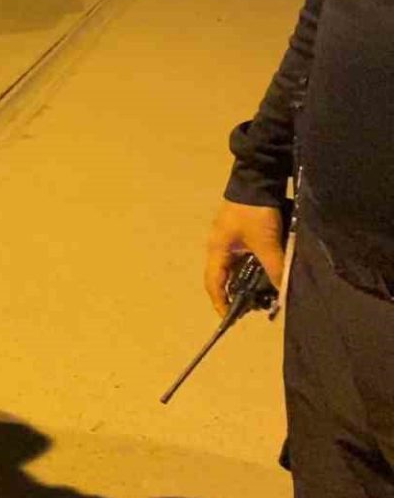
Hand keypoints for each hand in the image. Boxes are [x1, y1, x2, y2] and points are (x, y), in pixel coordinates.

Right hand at [204, 200, 284, 316]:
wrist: (257, 179)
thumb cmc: (255, 213)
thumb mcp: (266, 243)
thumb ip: (274, 268)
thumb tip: (283, 292)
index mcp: (217, 250)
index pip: (214, 283)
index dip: (221, 302)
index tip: (232, 318)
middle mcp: (219, 246)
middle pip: (224, 277)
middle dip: (237, 294)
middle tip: (255, 306)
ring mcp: (230, 238)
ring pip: (236, 267)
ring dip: (247, 280)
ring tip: (264, 292)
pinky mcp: (241, 231)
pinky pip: (244, 257)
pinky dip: (253, 268)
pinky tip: (267, 272)